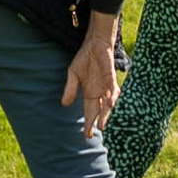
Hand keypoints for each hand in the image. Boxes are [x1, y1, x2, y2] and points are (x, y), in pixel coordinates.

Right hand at [60, 14, 121, 133]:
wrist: (94, 43)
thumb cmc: (85, 58)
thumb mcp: (73, 75)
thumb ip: (70, 89)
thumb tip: (64, 105)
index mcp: (90, 93)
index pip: (89, 111)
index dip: (88, 122)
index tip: (86, 134)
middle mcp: (99, 92)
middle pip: (99, 111)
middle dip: (96, 122)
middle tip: (92, 134)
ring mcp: (106, 85)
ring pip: (107, 103)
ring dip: (105, 114)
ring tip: (101, 125)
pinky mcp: (110, 76)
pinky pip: (112, 89)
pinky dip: (112, 97)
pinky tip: (110, 105)